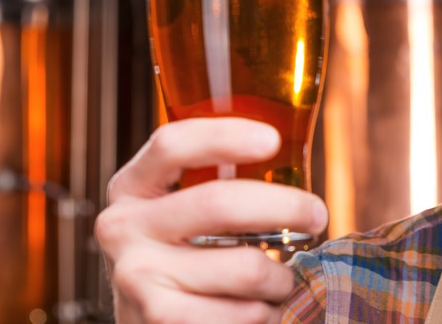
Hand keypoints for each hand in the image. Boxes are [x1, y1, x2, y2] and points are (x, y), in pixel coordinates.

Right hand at [94, 118, 328, 323]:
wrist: (144, 322)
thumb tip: (293, 149)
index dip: (224, 136)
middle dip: (287, 206)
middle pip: (219, 202)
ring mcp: (135, 276)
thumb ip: (216, 179)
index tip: (274, 140)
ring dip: (281, 276)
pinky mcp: (158, 319)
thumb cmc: (181, 255)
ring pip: (246, 267)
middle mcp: (123, 227)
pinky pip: (242, 313)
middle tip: (318, 215)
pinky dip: (266, 313)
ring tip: (281, 279)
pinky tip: (261, 309)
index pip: (172, 145)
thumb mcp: (180, 210)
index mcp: (131, 186)